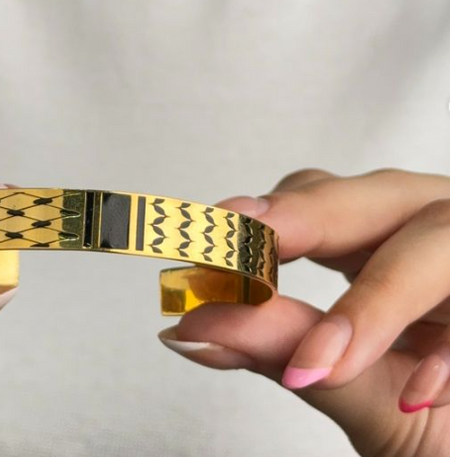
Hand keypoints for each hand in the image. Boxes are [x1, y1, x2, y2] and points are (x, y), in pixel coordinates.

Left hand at [158, 169, 449, 456]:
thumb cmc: (428, 422)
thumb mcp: (348, 382)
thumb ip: (277, 347)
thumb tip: (190, 327)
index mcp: (384, 241)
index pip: (323, 196)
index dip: (274, 210)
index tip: (215, 235)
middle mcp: (432, 238)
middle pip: (384, 194)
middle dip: (314, 216)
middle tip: (255, 246)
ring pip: (439, 239)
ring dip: (378, 296)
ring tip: (323, 358)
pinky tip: (414, 394)